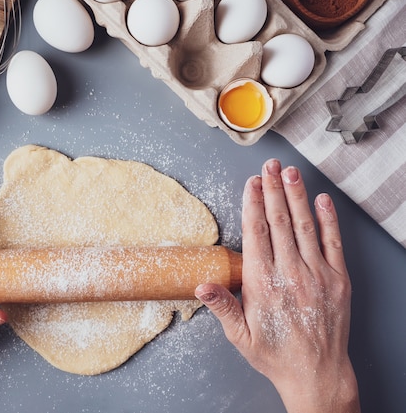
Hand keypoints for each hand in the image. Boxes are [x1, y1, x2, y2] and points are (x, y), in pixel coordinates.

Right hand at [195, 159, 359, 412]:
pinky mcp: (338, 280)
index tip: (252, 183)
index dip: (253, 204)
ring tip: (290, 173)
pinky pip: (333, 243)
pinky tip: (322, 201)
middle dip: (273, 190)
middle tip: (270, 166)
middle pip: (279, 222)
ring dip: (297, 196)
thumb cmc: (275, 354)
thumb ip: (222, 306)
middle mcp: (290, 274)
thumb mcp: (240, 336)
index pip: (256, 233)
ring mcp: (318, 275)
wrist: (316, 373)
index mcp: (263, 284)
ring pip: (304, 226)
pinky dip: (328, 220)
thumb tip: (201, 286)